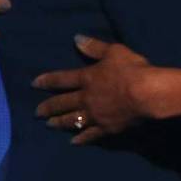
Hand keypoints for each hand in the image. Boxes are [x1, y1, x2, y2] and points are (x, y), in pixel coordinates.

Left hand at [33, 35, 153, 144]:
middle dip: (48, 107)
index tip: (34, 84)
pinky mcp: (106, 128)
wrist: (146, 93)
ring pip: (73, 120)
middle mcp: (86, 99)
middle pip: (63, 103)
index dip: (48, 81)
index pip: (62, 79)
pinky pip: (91, 135)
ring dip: (59, 122)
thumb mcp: (114, 51)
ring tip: (50, 125)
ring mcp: (95, 115)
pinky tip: (74, 142)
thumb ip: (95, 47)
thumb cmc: (131, 69)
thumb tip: (76, 39)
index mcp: (87, 78)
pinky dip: (81, 138)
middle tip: (36, 112)